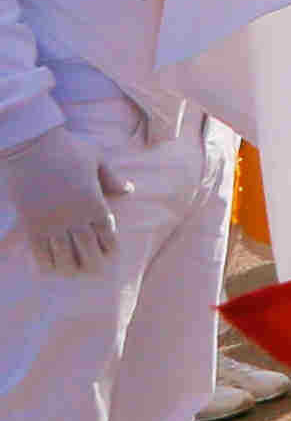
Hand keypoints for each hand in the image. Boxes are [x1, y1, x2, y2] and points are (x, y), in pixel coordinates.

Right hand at [2, 127, 117, 274]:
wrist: (31, 148)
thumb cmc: (67, 150)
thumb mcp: (97, 159)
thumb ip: (111, 178)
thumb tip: (129, 190)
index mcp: (93, 200)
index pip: (105, 229)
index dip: (108, 244)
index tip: (111, 254)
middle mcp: (74, 215)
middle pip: (86, 245)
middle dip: (92, 260)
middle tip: (95, 271)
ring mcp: (51, 221)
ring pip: (62, 251)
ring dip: (69, 264)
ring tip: (73, 273)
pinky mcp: (31, 223)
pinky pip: (39, 248)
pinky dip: (45, 261)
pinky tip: (49, 269)